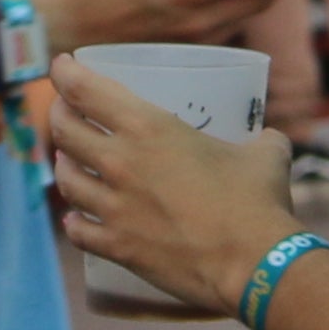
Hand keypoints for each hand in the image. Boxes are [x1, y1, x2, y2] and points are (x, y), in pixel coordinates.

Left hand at [48, 53, 300, 319]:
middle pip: (64, 131)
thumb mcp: (263, 155)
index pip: (84, 89)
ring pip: (65, 180)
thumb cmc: (257, 202)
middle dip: (59, 116)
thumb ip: (261, 139)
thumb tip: (269, 139)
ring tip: (68, 162)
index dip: (65, 72)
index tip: (62, 66)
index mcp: (148, 128)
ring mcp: (113, 208)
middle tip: (66, 113)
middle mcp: (120, 163)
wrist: (253, 263)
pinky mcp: (117, 247)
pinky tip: (75, 219)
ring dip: (63, 166)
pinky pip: (78, 230)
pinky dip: (74, 222)